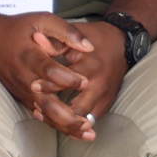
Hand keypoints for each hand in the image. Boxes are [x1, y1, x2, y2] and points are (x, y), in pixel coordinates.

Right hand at [0, 11, 90, 133]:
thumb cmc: (18, 28)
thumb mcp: (41, 19)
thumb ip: (66, 31)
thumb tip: (90, 47)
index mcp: (29, 56)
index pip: (48, 70)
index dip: (66, 78)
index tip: (85, 82)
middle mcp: (25, 77)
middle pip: (45, 102)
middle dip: (67, 115)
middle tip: (88, 122)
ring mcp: (23, 90)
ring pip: (44, 114)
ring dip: (65, 125)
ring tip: (88, 134)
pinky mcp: (23, 97)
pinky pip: (41, 114)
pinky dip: (58, 124)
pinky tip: (76, 132)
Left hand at [40, 23, 129, 137]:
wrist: (123, 45)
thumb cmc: (96, 38)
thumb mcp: (76, 34)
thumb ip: (56, 41)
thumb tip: (35, 38)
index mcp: (91, 67)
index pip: (68, 82)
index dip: (48, 86)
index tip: (33, 87)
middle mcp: (100, 86)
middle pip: (76, 110)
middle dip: (54, 112)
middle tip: (36, 108)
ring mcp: (105, 98)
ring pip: (82, 121)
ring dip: (62, 121)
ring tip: (42, 115)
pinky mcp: (107, 104)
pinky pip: (88, 121)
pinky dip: (73, 123)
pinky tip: (56, 120)